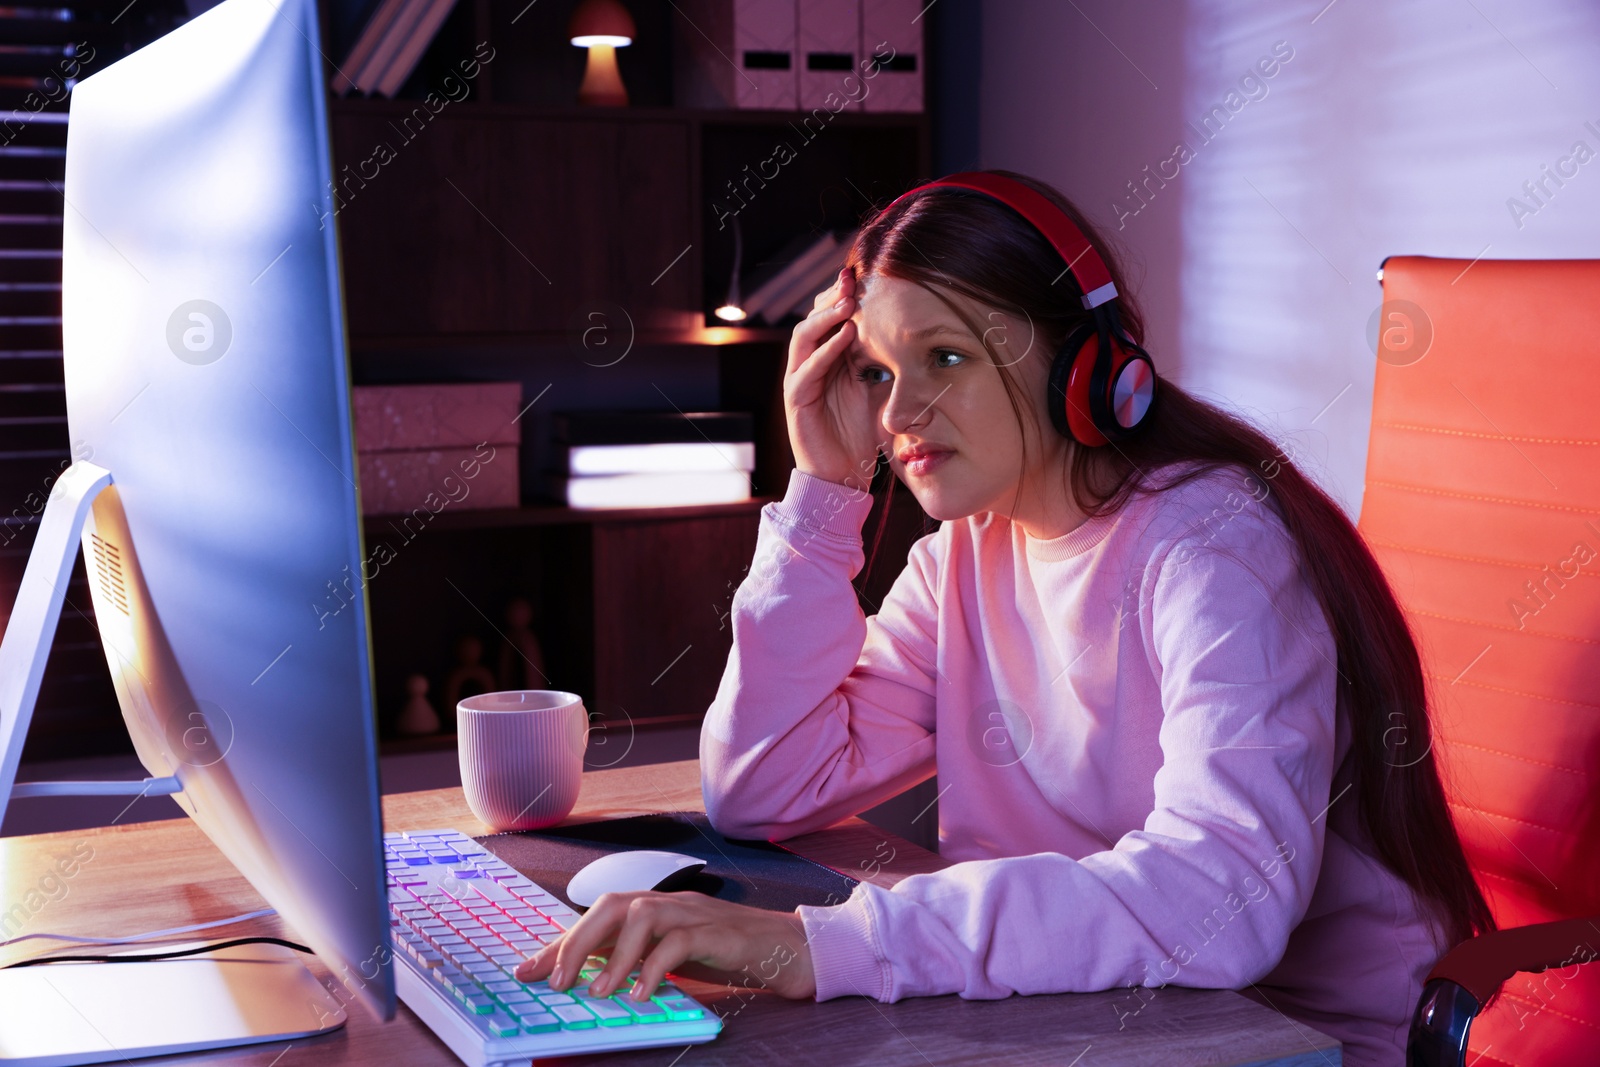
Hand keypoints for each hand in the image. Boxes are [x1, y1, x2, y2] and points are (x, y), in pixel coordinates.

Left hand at [512, 891, 815, 1001]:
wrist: (798, 948)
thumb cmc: (735, 953)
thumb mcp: (679, 957)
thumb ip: (642, 959)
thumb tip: (594, 978)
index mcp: (660, 908)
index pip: (600, 915)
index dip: (562, 941)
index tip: (528, 972)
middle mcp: (674, 902)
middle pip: (613, 903)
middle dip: (577, 941)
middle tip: (557, 982)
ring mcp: (699, 913)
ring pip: (643, 913)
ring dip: (613, 954)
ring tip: (598, 993)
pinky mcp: (723, 932)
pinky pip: (682, 940)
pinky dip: (655, 966)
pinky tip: (644, 994)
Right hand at [783, 266, 885, 489]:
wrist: (841, 477)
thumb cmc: (860, 434)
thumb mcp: (879, 389)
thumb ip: (884, 361)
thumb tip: (914, 333)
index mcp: (829, 357)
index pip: (831, 315)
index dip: (844, 294)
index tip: (867, 273)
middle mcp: (810, 364)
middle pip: (814, 318)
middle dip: (832, 296)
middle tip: (852, 276)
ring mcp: (800, 381)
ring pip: (804, 337)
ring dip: (826, 317)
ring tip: (849, 302)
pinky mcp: (796, 401)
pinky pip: (806, 371)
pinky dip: (825, 351)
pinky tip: (844, 336)